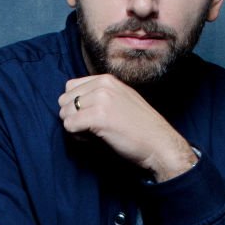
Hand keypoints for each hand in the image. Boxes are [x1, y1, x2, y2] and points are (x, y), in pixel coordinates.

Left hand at [58, 74, 197, 181]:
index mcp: (107, 79)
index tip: (89, 117)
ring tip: (93, 135)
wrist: (160, 144)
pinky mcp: (99, 117)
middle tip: (89, 129)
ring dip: (74, 127)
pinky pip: (70, 126)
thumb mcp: (121, 100)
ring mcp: (101, 99)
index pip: (71, 87)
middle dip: (71, 116)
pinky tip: (94, 140)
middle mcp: (103, 85)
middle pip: (64, 100)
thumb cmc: (141, 128)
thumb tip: (71, 103)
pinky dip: (76, 137)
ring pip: (65, 113)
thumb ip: (100, 95)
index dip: (75, 105)